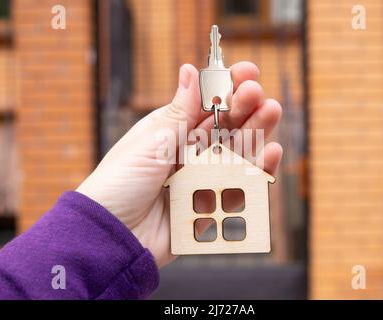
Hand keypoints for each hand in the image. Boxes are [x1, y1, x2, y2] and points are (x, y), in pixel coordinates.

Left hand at [76, 62, 282, 267]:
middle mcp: (188, 153)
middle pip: (224, 127)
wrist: (111, 235)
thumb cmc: (119, 183)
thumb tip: (190, 70)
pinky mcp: (210, 205)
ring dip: (255, 133)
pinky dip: (256, 172)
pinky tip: (269, 154)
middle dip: (245, 108)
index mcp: (170, 133)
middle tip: (261, 95)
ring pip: (236, 153)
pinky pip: (238, 187)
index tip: (248, 72)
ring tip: (271, 113)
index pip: (204, 105)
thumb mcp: (149, 142)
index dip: (226, 88)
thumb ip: (178, 112)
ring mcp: (200, 179)